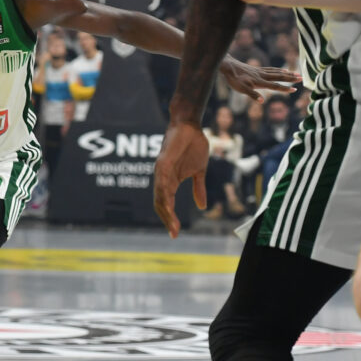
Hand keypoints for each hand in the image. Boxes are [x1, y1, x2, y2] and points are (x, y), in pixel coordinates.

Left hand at [153, 121, 208, 238]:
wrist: (190, 126)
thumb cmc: (193, 146)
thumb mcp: (198, 171)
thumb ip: (198, 189)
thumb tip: (201, 207)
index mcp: (170, 182)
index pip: (167, 204)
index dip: (170, 219)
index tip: (175, 234)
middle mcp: (162, 179)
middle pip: (160, 204)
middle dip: (167, 219)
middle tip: (173, 234)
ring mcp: (161, 171)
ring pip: (159, 195)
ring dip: (165, 210)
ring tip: (171, 224)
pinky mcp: (163, 162)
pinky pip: (162, 181)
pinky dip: (164, 193)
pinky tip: (168, 204)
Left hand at [219, 57, 298, 102]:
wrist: (228, 66)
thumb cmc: (234, 80)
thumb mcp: (241, 89)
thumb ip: (252, 95)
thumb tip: (262, 101)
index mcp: (260, 82)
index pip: (275, 86)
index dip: (285, 88)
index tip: (295, 90)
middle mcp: (262, 76)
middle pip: (279, 77)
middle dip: (291, 78)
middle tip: (302, 78)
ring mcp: (260, 72)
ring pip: (276, 72)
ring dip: (287, 73)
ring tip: (296, 73)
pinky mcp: (257, 69)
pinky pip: (271, 69)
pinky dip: (278, 70)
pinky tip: (281, 70)